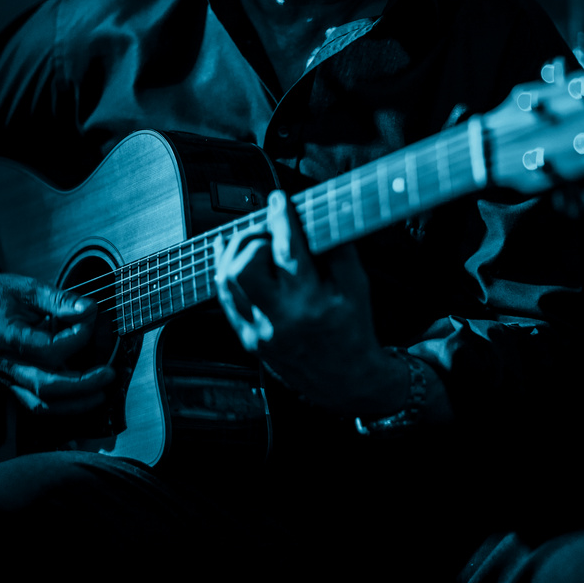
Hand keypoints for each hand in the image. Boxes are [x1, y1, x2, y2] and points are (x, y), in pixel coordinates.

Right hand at [0, 269, 114, 413]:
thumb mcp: (28, 288)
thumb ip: (60, 300)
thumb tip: (89, 309)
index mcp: (8, 337)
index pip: (48, 349)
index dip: (77, 337)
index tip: (91, 317)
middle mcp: (6, 363)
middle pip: (46, 385)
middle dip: (83, 383)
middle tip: (109, 373)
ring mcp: (6, 377)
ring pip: (40, 404)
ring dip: (74, 403)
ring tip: (101, 393)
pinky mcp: (10, 382)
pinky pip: (34, 404)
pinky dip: (60, 407)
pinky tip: (81, 400)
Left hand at [213, 190, 407, 414]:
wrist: (347, 383)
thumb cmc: (354, 330)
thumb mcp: (358, 288)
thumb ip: (339, 250)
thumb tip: (321, 214)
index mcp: (313, 304)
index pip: (288, 251)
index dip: (281, 218)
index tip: (279, 199)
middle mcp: (281, 319)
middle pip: (246, 267)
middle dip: (255, 239)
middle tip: (270, 232)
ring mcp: (260, 332)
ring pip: (227, 282)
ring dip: (237, 253)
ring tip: (256, 242)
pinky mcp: (248, 340)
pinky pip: (225, 300)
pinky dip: (226, 272)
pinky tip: (234, 257)